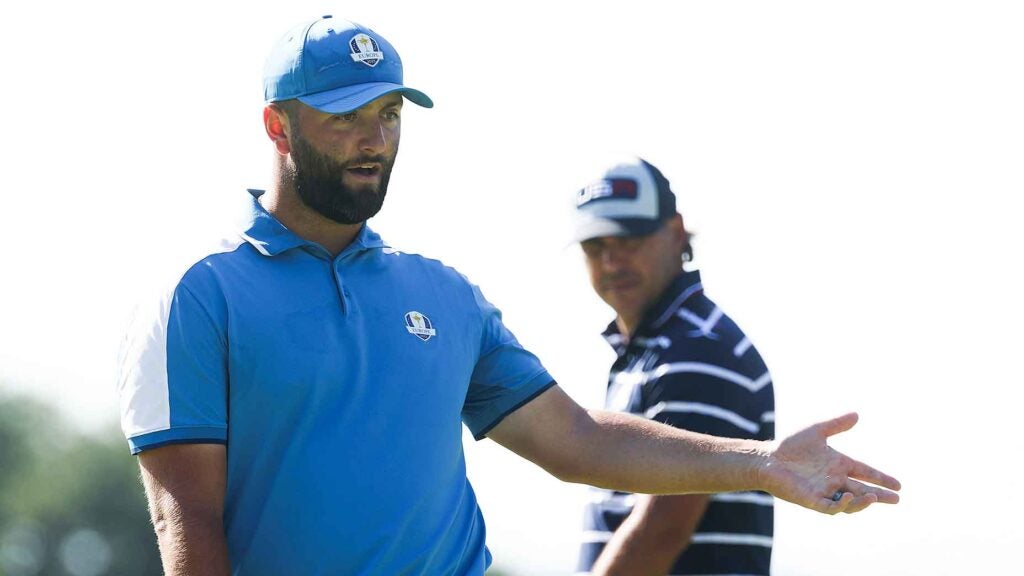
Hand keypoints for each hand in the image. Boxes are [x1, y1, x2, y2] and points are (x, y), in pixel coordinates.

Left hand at [760, 412, 900, 513]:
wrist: (767, 458)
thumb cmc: (790, 446)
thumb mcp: (816, 431)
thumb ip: (836, 424)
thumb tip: (857, 415)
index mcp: (839, 464)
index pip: (865, 473)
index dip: (881, 478)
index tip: (898, 484)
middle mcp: (835, 480)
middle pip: (863, 491)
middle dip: (880, 496)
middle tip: (896, 499)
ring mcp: (825, 492)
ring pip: (850, 502)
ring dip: (863, 502)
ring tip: (874, 497)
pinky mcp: (813, 500)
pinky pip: (831, 507)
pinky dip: (842, 504)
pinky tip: (849, 496)